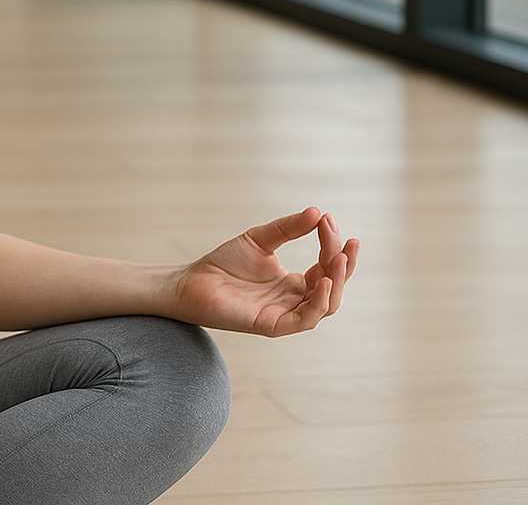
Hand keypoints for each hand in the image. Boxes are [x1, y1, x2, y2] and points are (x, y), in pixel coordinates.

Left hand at [171, 207, 359, 336]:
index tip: (329, 220)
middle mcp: (294, 300)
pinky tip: (322, 281)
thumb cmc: (224, 263)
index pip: (326, 267)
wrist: (192, 281)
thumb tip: (317, 212)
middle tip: (346, 239)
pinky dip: (318, 303)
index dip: (333, 246)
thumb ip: (287, 228)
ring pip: (326, 305)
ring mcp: (286, 314)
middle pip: (333, 286)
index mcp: (294, 283)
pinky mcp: (273, 325)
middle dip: (343, 263)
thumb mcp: (260, 239)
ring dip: (337, 282)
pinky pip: (305, 320)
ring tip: (339, 258)